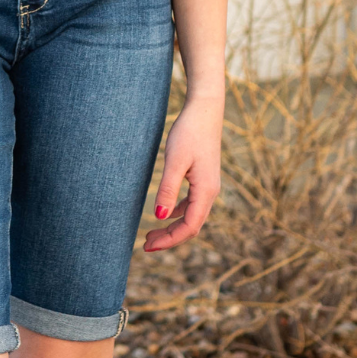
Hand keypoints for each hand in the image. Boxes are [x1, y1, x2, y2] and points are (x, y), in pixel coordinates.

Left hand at [143, 93, 222, 251]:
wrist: (205, 111)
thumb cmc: (189, 132)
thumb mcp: (174, 161)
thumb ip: (167, 189)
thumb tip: (159, 216)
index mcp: (206, 191)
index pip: (189, 227)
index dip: (170, 240)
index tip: (148, 246)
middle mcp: (211, 192)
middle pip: (192, 226)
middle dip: (170, 238)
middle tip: (145, 244)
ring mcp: (208, 186)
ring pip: (192, 216)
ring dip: (173, 227)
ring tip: (151, 233)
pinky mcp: (203, 179)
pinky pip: (192, 205)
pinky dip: (177, 214)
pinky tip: (164, 212)